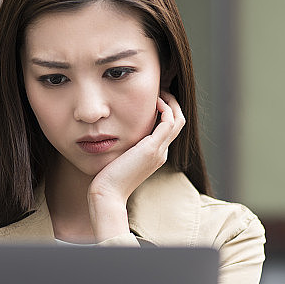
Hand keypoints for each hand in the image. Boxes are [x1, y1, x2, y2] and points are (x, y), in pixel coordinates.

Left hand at [87, 92, 184, 239]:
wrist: (107, 193)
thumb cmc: (107, 177)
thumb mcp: (118, 157)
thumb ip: (123, 144)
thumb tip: (114, 131)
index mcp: (155, 154)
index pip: (169, 128)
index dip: (165, 110)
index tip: (154, 98)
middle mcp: (161, 152)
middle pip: (178, 121)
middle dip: (171, 103)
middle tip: (159, 90)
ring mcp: (159, 151)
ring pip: (177, 119)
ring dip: (170, 102)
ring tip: (158, 91)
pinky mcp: (153, 148)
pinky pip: (169, 122)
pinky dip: (165, 108)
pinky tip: (154, 101)